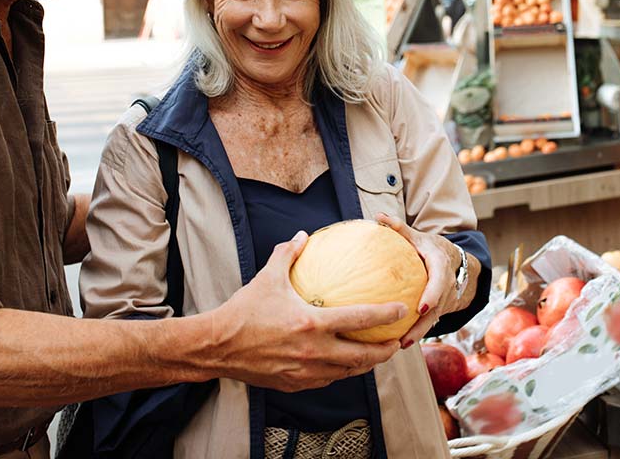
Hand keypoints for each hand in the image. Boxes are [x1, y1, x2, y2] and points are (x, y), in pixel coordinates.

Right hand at [207, 231, 405, 391]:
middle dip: (384, 350)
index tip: (402, 309)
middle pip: (362, 356)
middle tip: (397, 341)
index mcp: (311, 323)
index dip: (385, 314)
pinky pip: (327, 380)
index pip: (359, 319)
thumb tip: (303, 235)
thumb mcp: (268, 277)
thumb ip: (289, 254)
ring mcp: (305, 372)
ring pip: (347, 373)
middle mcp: (313, 351)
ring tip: (377, 355)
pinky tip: (345, 365)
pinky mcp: (295, 384)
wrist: (217, 347)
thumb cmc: (243, 311)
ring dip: (365, 365)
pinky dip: (340, 373)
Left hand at [376, 213, 459, 347]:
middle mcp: (446, 285)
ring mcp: (445, 300)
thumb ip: (399, 228)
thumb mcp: (419, 237)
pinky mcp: (440, 310)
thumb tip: (378, 217)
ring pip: (433, 320)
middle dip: (423, 324)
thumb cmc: (431, 248)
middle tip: (406, 337)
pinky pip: (429, 322)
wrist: (457, 262)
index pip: (439, 282)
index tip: (420, 308)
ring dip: (418, 333)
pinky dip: (417, 332)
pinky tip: (399, 343)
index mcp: (441, 266)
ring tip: (401, 345)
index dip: (432, 295)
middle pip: (436, 308)